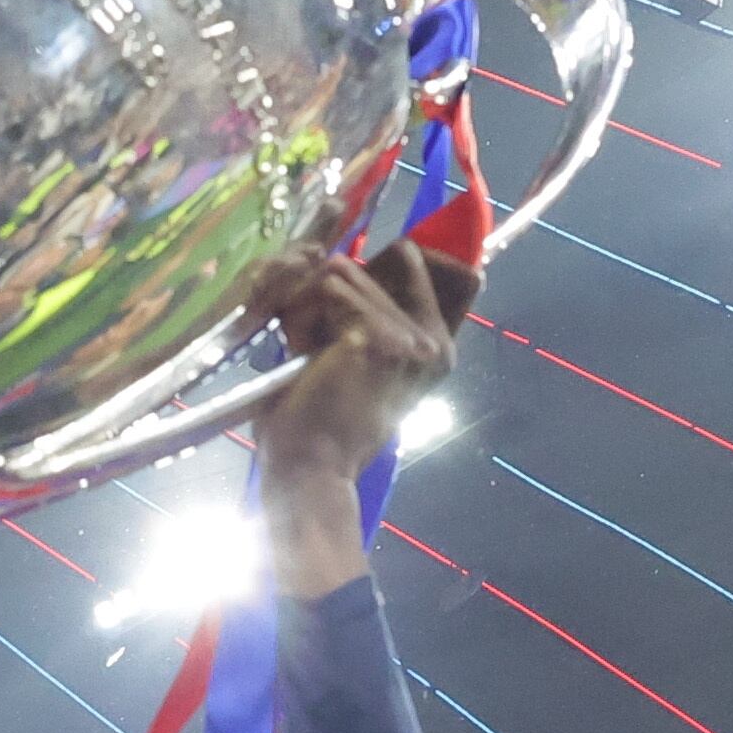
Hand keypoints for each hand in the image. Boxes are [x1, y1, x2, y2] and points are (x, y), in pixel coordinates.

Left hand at [253, 241, 474, 595]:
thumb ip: (362, 317)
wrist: (310, 473)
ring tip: (301, 351)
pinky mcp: (377, 335)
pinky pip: (326, 287)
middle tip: (309, 337)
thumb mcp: (352, 364)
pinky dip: (298, 315)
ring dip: (306, 305)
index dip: (383, 261)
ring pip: (343, 271)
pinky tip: (297, 352)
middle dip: (327, 291)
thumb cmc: (319, 427)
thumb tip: (338, 259)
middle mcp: (433, 341)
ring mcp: (410, 337)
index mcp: (435, 349)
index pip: (417, 267)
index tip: (353, 270)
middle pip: (374, 263)